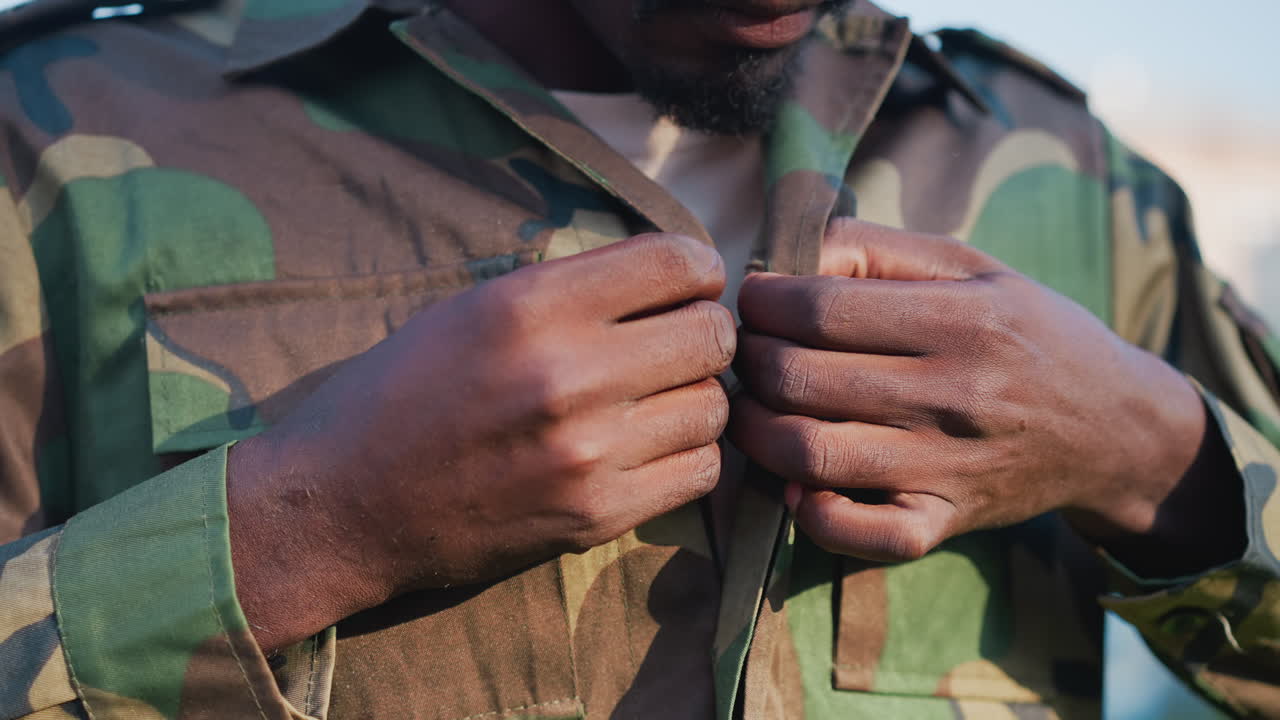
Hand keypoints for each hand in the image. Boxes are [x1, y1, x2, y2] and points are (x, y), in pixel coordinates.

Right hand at [228, 234, 734, 650]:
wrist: (346, 504)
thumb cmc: (403, 392)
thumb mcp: (473, 308)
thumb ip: (572, 287)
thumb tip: (669, 274)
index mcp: (532, 307)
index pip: (678, 262)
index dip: (699, 267)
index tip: (688, 284)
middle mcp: (568, 375)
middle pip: (713, 336)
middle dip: (705, 332)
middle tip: (676, 343)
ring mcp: (588, 453)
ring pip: (715, 407)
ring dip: (695, 397)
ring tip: (657, 398)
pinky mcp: (598, 516)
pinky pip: (700, 471)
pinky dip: (687, 454)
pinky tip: (650, 447)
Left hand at [728, 219, 1227, 565]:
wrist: (1115, 428)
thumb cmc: (1029, 333)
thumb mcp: (971, 266)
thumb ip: (878, 249)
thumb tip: (790, 257)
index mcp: (961, 320)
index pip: (821, 309)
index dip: (763, 303)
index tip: (754, 301)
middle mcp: (953, 395)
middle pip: (801, 379)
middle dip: (751, 361)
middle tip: (746, 352)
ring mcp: (947, 468)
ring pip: (811, 455)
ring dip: (755, 432)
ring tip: (751, 407)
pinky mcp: (945, 523)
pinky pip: (862, 534)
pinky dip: (811, 514)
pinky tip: (798, 484)